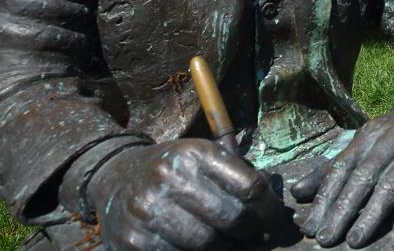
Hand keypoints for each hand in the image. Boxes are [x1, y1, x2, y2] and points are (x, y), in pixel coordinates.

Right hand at [87, 139, 282, 249]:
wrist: (116, 178)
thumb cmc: (174, 171)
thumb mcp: (202, 158)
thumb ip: (237, 177)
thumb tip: (276, 212)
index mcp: (195, 153)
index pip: (249, 187)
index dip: (270, 213)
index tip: (277, 227)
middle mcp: (169, 177)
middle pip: (232, 219)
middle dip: (249, 234)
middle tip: (251, 239)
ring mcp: (148, 210)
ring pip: (209, 244)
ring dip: (225, 249)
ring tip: (226, 244)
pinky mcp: (133, 240)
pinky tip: (197, 250)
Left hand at [293, 106, 393, 247]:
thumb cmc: (389, 138)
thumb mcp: (360, 145)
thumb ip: (330, 170)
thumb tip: (297, 192)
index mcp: (367, 136)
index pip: (341, 168)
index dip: (325, 198)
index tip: (311, 227)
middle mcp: (390, 141)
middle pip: (363, 178)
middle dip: (343, 211)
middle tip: (326, 239)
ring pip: (391, 185)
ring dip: (372, 215)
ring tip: (355, 241)